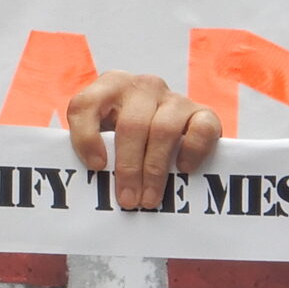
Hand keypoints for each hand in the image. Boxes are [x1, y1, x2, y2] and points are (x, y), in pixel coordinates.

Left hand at [64, 72, 221, 210]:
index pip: (86, 104)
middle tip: (128, 200)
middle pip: (131, 125)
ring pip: (164, 129)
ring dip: (155, 170)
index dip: (86, 136)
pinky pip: (202, 128)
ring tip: (150, 199)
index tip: (96, 166)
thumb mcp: (105, 139)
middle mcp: (142, 87)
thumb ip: (95, 153)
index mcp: (110, 87)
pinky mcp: (203, 112)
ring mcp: (174, 98)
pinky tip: (184, 169)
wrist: (173, 130)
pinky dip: (192, 150)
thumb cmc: (128, 140)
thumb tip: (94, 182)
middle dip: (128, 168)